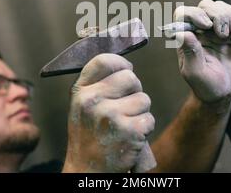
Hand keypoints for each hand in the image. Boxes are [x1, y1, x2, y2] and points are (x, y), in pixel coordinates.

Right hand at [63, 54, 154, 172]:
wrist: (87, 170)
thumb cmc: (89, 135)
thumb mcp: (81, 106)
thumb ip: (97, 84)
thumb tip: (126, 65)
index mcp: (80, 92)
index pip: (104, 61)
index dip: (120, 63)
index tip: (125, 69)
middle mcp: (93, 101)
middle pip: (131, 78)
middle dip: (134, 91)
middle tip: (124, 107)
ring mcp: (111, 116)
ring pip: (143, 99)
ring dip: (139, 112)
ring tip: (124, 125)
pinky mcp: (129, 132)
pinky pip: (149, 119)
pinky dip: (144, 128)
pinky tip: (130, 137)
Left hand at [174, 0, 230, 102]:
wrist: (223, 91)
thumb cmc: (204, 84)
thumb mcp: (195, 72)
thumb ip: (190, 51)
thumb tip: (181, 33)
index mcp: (187, 37)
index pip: (184, 13)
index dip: (195, 13)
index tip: (206, 25)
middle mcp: (200, 30)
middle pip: (206, 5)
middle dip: (218, 15)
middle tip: (223, 35)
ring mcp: (217, 30)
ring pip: (223, 8)